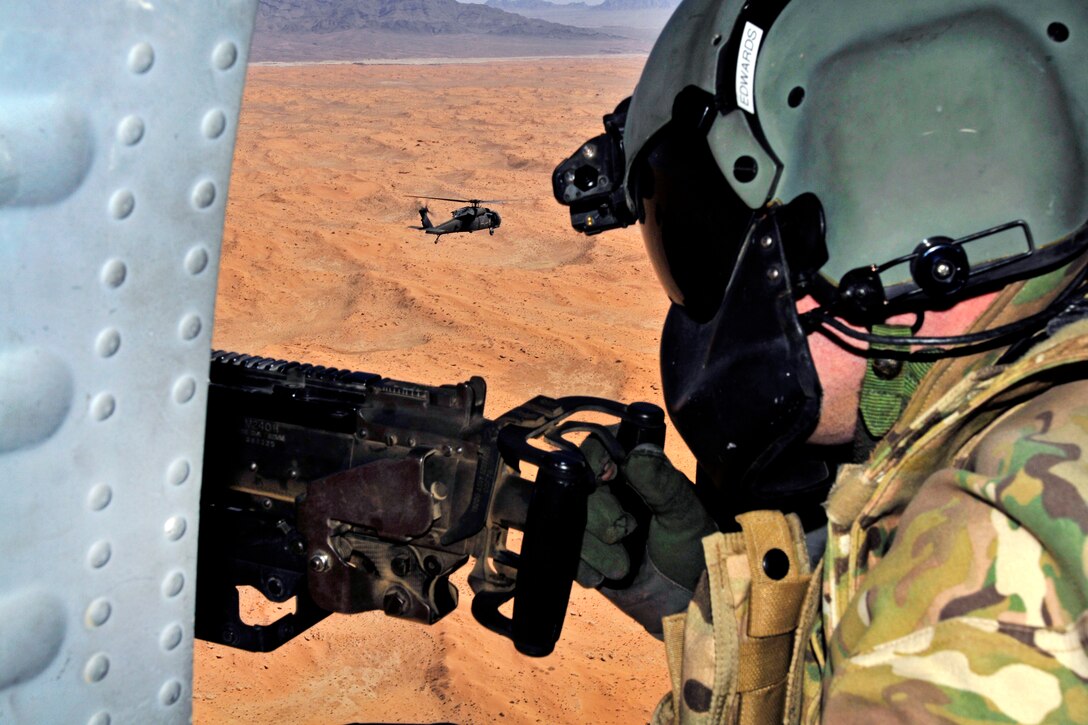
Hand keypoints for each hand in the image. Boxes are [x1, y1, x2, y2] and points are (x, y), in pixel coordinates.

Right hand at [578, 440, 715, 636]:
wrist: (687, 605)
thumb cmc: (696, 552)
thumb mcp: (683, 515)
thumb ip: (661, 483)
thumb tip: (638, 452)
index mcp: (633, 472)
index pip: (594, 448)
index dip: (593, 460)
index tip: (606, 477)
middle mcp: (607, 493)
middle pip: (573, 485)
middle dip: (596, 513)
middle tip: (623, 532)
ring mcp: (590, 524)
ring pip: (564, 519)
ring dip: (590, 545)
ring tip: (622, 564)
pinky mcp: (580, 554)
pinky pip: (562, 551)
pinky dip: (581, 565)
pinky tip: (604, 576)